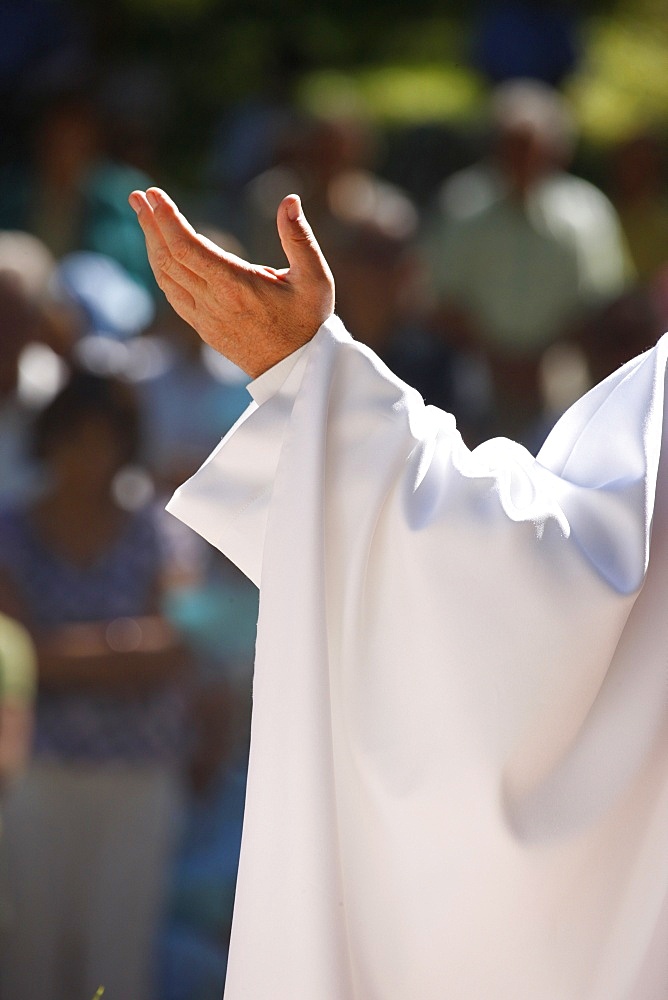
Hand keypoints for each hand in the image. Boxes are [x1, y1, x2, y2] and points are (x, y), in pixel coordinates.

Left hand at [129, 187, 334, 376]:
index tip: (152, 194)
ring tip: (143, 216)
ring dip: (151, 244)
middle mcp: (213, 302)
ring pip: (165, 277)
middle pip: (168, 258)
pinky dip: (161, 269)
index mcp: (235, 285)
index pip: (187, 247)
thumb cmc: (309, 322)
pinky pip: (173, 294)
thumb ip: (299, 237)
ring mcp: (204, 318)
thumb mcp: (314, 277)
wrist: (297, 371)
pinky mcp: (203, 328)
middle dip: (149, 224)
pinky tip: (160, 252)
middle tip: (137, 196)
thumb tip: (290, 200)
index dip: (166, 219)